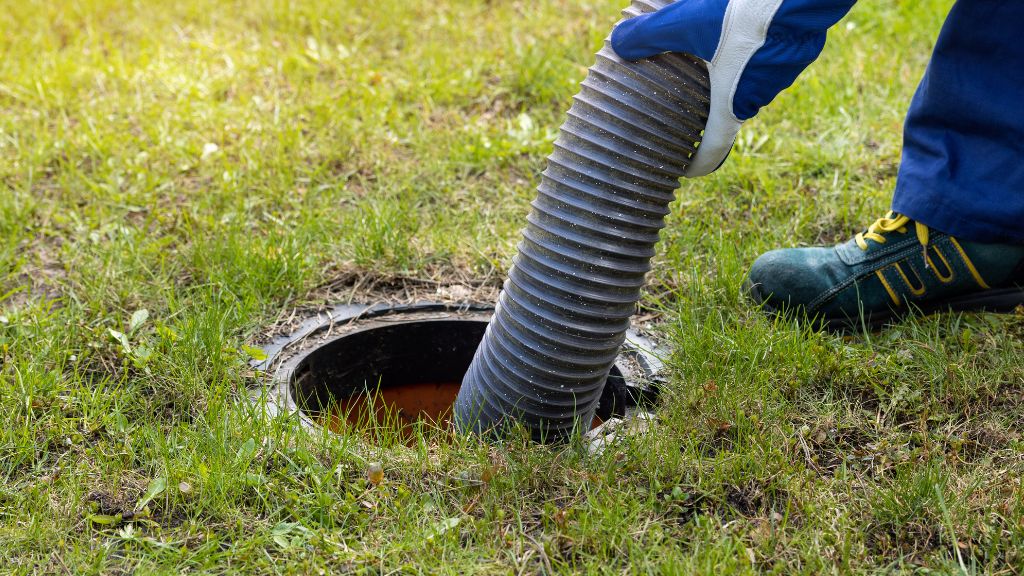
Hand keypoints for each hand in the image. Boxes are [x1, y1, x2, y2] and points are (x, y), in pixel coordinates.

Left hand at [612, 0, 854, 175]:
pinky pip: (764, 63)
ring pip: (746, 84)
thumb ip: (650, 35)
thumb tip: (618, 43)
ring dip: (728, 76)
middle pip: (725, 111)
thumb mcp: (687, 22)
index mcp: (730, 105)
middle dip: (704, 108)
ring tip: (707, 56)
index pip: (713, 153)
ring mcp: (779, 78)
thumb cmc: (746, 15)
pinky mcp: (794, 56)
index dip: (695, 165)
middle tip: (683, 96)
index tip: (683, 169)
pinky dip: (748, 54)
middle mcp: (756, 98)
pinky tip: (737, 31)